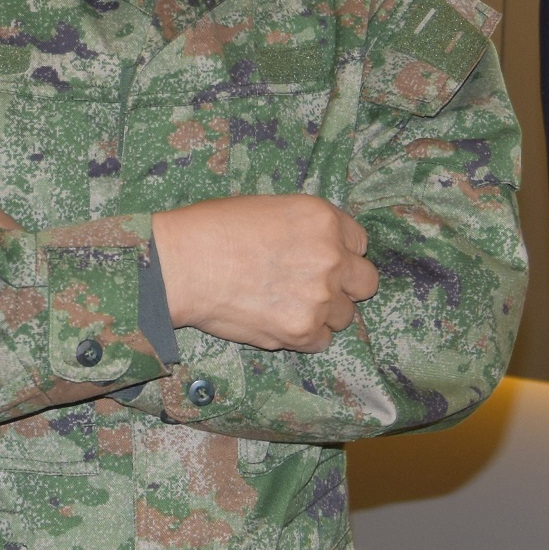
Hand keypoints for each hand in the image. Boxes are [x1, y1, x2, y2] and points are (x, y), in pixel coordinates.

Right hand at [151, 195, 377, 352]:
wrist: (183, 265)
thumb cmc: (213, 230)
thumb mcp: (269, 208)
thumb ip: (305, 229)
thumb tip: (317, 246)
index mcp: (323, 219)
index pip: (359, 242)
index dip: (341, 253)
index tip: (323, 260)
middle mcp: (331, 257)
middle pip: (365, 282)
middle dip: (345, 286)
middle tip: (315, 288)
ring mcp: (319, 297)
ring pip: (345, 316)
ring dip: (324, 314)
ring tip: (288, 306)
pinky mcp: (302, 331)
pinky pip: (322, 341)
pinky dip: (304, 336)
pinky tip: (278, 322)